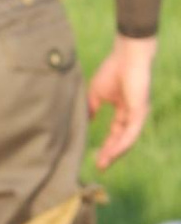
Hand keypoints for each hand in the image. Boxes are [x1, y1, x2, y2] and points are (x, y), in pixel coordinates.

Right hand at [89, 32, 155, 172]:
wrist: (126, 54)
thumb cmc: (113, 69)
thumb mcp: (96, 94)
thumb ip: (90, 109)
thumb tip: (84, 122)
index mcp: (124, 110)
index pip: (115, 133)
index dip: (106, 147)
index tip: (96, 160)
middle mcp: (133, 115)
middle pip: (122, 140)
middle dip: (110, 154)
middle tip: (100, 168)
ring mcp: (138, 114)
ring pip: (127, 140)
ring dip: (115, 153)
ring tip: (103, 164)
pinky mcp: (140, 111)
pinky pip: (131, 133)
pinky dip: (121, 144)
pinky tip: (111, 153)